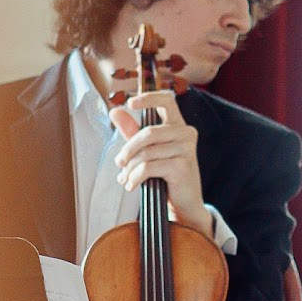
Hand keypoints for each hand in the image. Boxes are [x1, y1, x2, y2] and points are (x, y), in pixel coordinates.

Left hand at [111, 89, 213, 235]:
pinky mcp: (182, 166)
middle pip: (148, 133)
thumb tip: (114, 111)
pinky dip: (136, 177)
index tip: (130, 103)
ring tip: (125, 179)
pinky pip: (149, 167)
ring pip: (146, 153)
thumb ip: (132, 130)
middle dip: (128, 149)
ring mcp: (187, 149)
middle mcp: (186, 133)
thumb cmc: (166, 174)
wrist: (184, 202)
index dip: (149, 98)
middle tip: (118, 163)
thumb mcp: (148, 150)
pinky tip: (132, 185)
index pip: (167, 100)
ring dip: (130, 168)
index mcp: (178, 125)